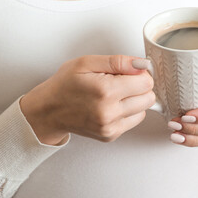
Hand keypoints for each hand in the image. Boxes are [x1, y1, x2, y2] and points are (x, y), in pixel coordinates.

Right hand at [20, 55, 155, 144]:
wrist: (48, 110)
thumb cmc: (65, 85)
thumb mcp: (87, 63)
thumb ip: (118, 62)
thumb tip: (143, 64)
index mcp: (105, 91)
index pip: (146, 82)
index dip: (140, 74)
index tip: (128, 72)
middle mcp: (110, 112)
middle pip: (149, 98)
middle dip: (139, 87)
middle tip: (120, 83)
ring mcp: (110, 127)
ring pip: (144, 110)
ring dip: (135, 100)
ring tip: (114, 95)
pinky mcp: (110, 135)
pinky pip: (133, 121)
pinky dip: (127, 112)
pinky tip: (111, 106)